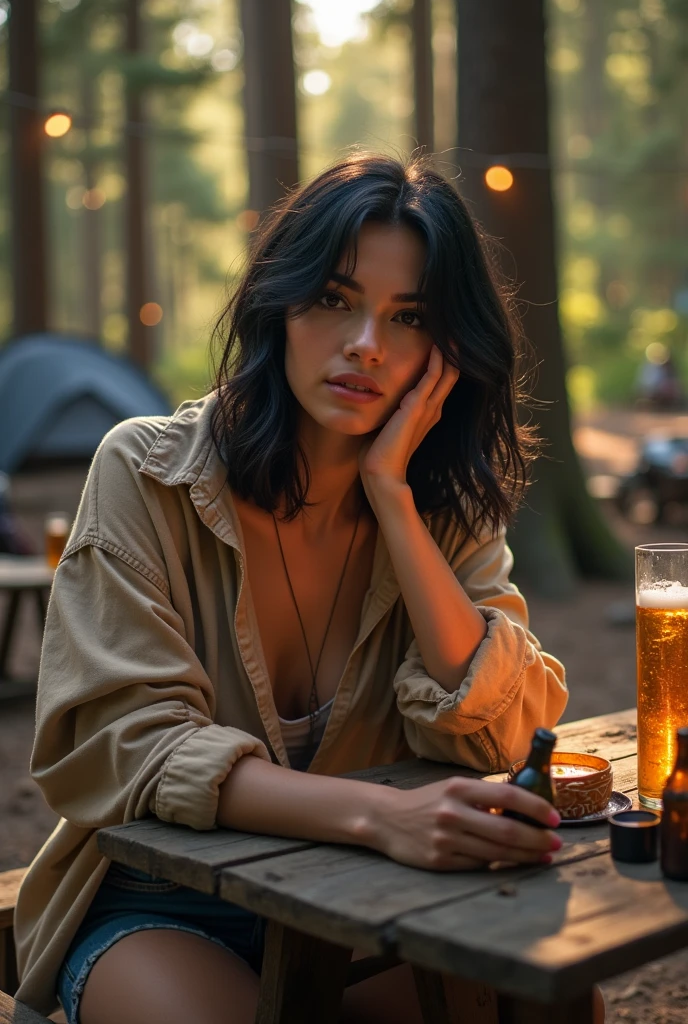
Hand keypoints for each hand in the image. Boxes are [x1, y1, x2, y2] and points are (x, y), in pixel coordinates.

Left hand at [358, 344, 459, 493]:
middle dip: (452, 352)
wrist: (381, 473)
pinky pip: (433, 377)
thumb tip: (379, 397)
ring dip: (449, 352)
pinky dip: (437, 360)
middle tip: (454, 329)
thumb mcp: (389, 424)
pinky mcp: (418, 408)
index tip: (442, 340)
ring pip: (447, 373)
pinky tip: (439, 345)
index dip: (444, 361)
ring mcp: (428, 408)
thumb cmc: (379, 452)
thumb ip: (392, 411)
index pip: (441, 382)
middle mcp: (432, 409)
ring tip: (452, 331)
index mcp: (427, 413)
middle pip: (450, 374)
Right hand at [368, 776, 560, 871]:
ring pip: (497, 854)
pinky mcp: (440, 861)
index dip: (536, 808)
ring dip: (526, 857)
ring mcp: (446, 839)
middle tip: (555, 844)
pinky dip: (499, 865)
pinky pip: (478, 866)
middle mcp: (453, 813)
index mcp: (459, 788)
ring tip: (542, 856)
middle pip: (507, 831)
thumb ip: (484, 796)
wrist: (386, 819)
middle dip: (537, 839)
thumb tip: (527, 807)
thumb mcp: (453, 788)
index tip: (555, 818)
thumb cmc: (428, 802)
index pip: (508, 796)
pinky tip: (512, 863)